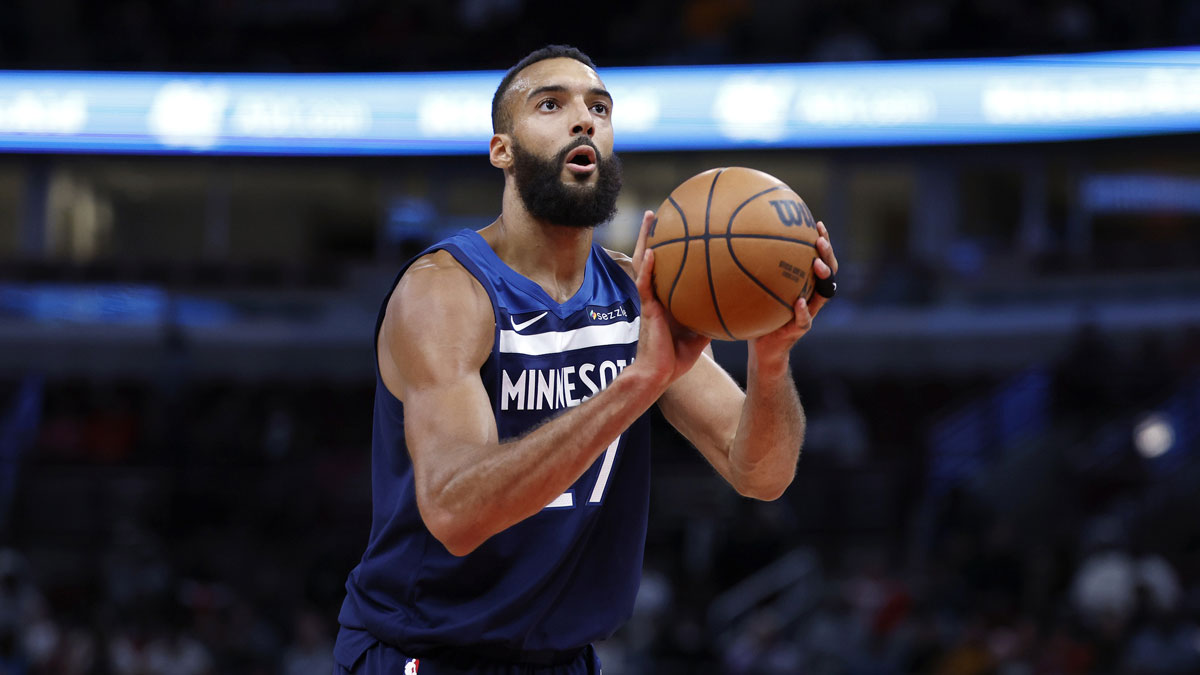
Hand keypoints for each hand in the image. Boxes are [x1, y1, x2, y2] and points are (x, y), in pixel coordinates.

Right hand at [631, 210, 710, 390]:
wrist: (660, 374)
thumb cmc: (677, 358)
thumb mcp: (701, 333)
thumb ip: (711, 317)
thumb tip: (736, 306)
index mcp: (666, 299)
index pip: (666, 267)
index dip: (668, 248)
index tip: (675, 226)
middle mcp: (656, 295)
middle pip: (651, 257)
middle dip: (653, 234)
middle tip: (658, 211)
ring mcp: (649, 300)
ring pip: (643, 263)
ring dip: (645, 240)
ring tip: (652, 218)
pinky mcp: (647, 310)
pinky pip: (645, 284)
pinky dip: (648, 268)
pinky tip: (652, 252)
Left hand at [749, 221, 838, 364]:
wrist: (762, 349)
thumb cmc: (757, 315)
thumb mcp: (754, 290)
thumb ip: (750, 271)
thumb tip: (730, 243)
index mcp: (803, 284)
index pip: (819, 258)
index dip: (823, 241)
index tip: (817, 223)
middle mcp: (811, 295)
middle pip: (829, 271)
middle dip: (827, 254)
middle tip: (819, 240)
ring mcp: (809, 312)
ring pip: (824, 293)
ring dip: (822, 277)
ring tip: (816, 264)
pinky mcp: (799, 329)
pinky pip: (805, 319)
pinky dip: (803, 310)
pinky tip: (799, 302)